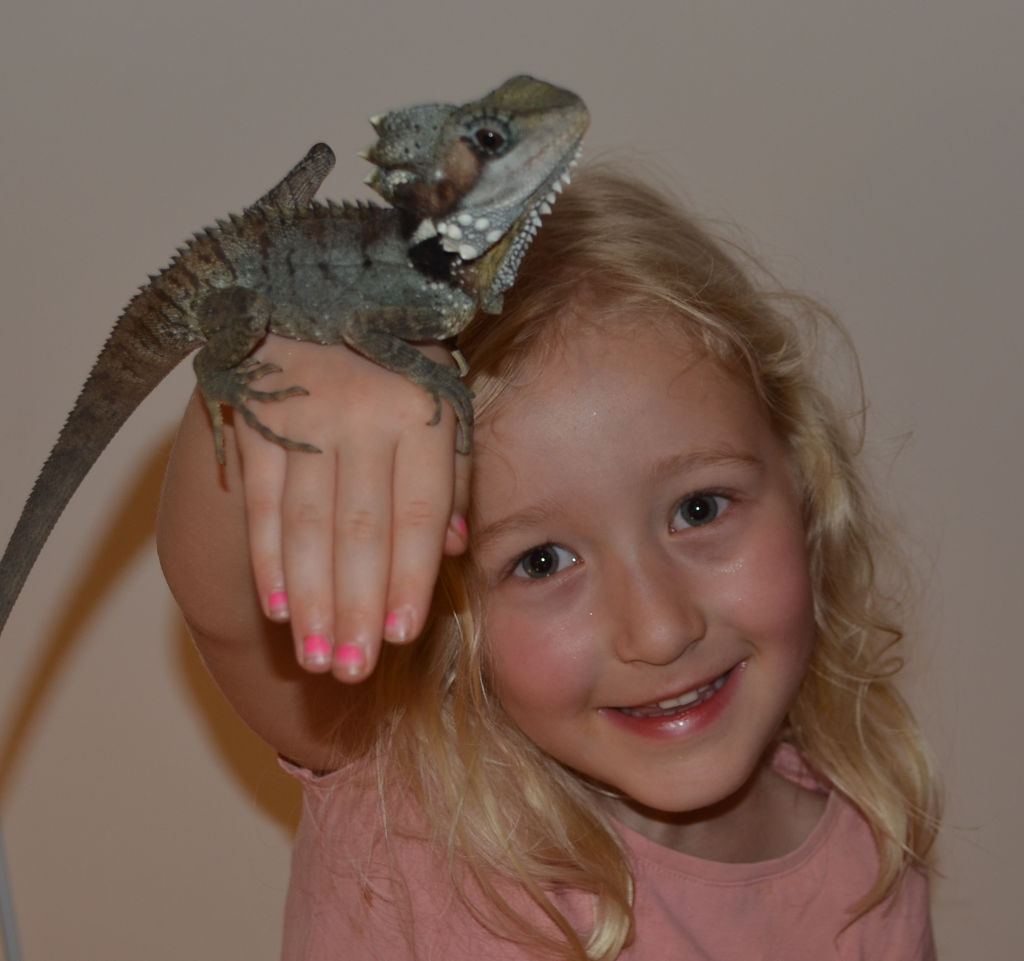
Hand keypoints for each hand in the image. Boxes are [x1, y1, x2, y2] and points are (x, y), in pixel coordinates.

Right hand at [232, 335, 469, 681]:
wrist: (317, 284)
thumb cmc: (396, 353)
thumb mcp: (442, 394)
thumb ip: (452, 470)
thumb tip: (452, 548)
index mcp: (420, 411)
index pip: (415, 512)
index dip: (408, 578)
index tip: (399, 637)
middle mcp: (364, 415)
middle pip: (359, 530)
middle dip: (355, 607)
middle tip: (352, 671)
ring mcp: (305, 414)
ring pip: (309, 525)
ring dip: (310, 598)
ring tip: (314, 657)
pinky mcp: (256, 414)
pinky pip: (264, 498)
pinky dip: (268, 556)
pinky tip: (274, 605)